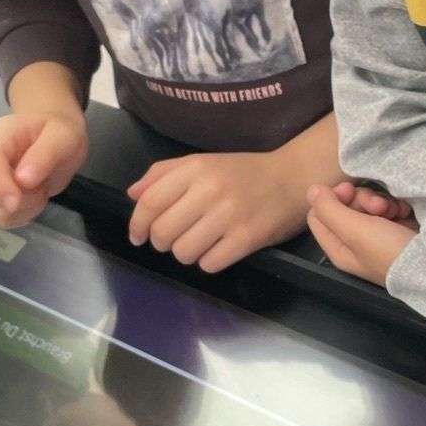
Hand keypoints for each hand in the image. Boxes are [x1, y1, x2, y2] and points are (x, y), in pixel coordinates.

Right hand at [0, 109, 88, 228]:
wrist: (54, 137)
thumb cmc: (59, 132)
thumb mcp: (64, 136)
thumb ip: (45, 155)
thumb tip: (23, 180)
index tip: (15, 203)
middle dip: (22, 198)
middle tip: (43, 181)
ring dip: (26, 207)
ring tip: (39, 186)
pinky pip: (4, 218)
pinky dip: (24, 214)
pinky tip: (34, 197)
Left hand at [126, 148, 308, 272]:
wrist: (292, 178)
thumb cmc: (244, 172)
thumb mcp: (203, 162)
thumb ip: (164, 173)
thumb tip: (133, 194)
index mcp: (196, 169)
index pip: (150, 202)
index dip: (137, 224)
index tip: (138, 236)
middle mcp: (210, 190)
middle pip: (163, 231)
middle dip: (161, 243)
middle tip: (171, 240)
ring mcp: (230, 216)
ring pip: (183, 252)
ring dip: (185, 253)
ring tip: (198, 243)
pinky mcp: (247, 238)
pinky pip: (209, 263)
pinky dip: (208, 261)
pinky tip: (218, 249)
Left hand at [307, 183, 417, 282]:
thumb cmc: (389, 250)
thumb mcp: (354, 231)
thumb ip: (329, 209)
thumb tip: (311, 190)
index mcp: (338, 247)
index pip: (318, 214)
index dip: (331, 199)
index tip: (347, 192)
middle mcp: (355, 241)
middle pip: (344, 205)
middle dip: (361, 200)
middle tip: (378, 206)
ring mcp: (377, 233)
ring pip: (366, 203)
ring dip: (380, 201)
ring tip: (395, 211)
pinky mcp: (396, 227)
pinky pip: (388, 206)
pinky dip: (395, 205)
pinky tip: (405, 212)